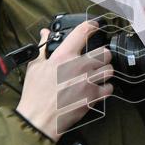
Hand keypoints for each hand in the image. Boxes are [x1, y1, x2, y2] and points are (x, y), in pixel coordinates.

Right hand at [16, 22, 112, 140]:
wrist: (39, 118)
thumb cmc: (35, 93)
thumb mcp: (35, 66)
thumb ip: (43, 48)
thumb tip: (44, 34)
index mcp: (64, 56)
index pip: (83, 32)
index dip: (92, 26)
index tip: (95, 26)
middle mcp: (79, 66)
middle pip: (105, 53)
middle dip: (102, 55)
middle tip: (97, 59)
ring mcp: (88, 81)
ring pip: (109, 70)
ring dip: (105, 71)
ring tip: (98, 75)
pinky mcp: (93, 96)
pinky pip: (109, 88)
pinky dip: (105, 88)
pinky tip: (98, 88)